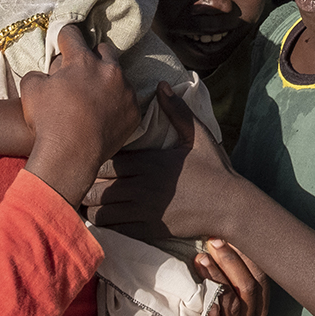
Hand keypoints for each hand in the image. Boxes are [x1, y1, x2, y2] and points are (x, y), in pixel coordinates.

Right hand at [19, 28, 138, 206]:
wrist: (71, 155)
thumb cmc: (48, 121)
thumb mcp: (31, 89)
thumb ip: (39, 73)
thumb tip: (46, 73)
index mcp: (83, 60)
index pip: (72, 34)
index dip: (64, 37)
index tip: (62, 42)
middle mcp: (109, 70)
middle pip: (103, 50)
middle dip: (92, 56)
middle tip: (81, 71)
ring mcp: (125, 90)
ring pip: (118, 75)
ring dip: (106, 81)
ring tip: (94, 97)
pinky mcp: (134, 110)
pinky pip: (127, 99)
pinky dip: (117, 103)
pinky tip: (104, 114)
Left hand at [87, 83, 242, 240]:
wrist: (230, 206)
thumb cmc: (214, 169)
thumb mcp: (198, 135)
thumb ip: (177, 111)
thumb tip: (161, 85)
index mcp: (149, 162)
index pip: (107, 159)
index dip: (97, 156)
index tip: (94, 152)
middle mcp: (141, 187)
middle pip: (97, 184)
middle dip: (88, 180)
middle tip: (84, 175)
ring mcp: (143, 211)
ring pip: (99, 209)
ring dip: (91, 203)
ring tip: (89, 195)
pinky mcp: (146, 230)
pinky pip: (112, 228)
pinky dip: (103, 221)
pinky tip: (103, 214)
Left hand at [195, 239, 269, 315]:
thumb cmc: (210, 304)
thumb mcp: (224, 285)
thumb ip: (229, 266)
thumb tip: (223, 235)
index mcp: (257, 304)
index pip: (260, 277)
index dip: (247, 255)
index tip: (230, 235)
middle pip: (247, 287)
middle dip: (231, 261)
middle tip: (214, 242)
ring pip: (230, 301)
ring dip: (216, 277)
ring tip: (201, 259)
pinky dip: (213, 313)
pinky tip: (207, 299)